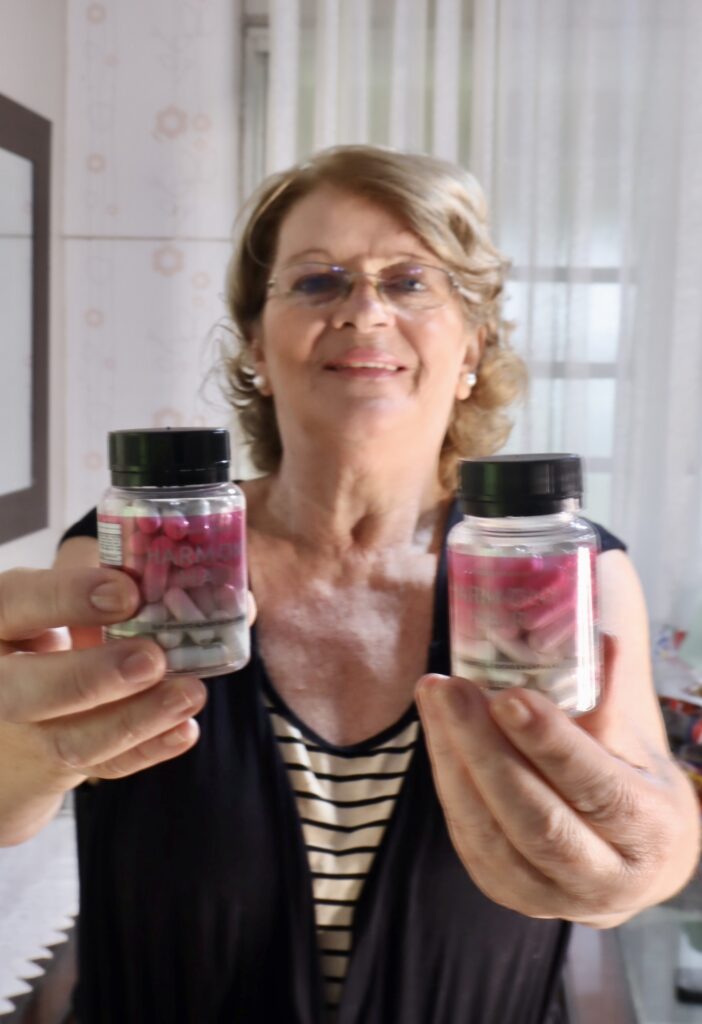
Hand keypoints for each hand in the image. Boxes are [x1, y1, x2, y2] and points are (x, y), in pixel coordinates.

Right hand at [0, 566, 211, 791]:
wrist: (15, 714)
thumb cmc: (49, 635)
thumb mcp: (61, 599)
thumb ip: (107, 582)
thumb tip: (181, 575)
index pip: (14, 602)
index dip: (66, 596)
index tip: (127, 593)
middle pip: (22, 689)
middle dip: (90, 676)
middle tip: (151, 659)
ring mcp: (21, 732)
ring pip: (68, 738)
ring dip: (135, 718)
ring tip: (189, 693)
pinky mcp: (53, 765)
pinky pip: (101, 766)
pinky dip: (146, 748)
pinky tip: (183, 729)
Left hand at [416, 637, 699, 924]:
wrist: (631, 859)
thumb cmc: (633, 780)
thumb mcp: (636, 742)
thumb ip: (611, 696)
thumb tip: (600, 638)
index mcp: (651, 832)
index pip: (597, 790)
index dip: (550, 744)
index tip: (508, 696)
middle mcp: (607, 878)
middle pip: (537, 819)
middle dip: (484, 749)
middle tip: (450, 689)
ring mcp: (553, 898)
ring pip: (490, 833)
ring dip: (453, 759)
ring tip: (434, 697)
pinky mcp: (509, 894)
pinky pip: (468, 837)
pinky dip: (448, 780)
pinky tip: (436, 730)